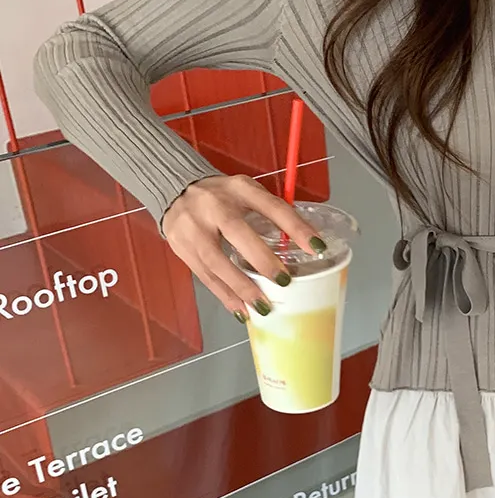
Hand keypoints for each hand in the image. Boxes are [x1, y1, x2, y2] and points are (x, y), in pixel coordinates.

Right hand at [161, 172, 326, 318]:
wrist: (175, 189)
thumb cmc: (221, 195)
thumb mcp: (246, 192)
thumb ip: (269, 212)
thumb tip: (303, 241)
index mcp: (238, 187)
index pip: (271, 205)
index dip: (294, 226)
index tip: (317, 247)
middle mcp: (213, 204)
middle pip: (236, 230)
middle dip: (261, 259)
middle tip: (284, 281)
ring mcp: (193, 227)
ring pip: (216, 260)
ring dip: (241, 287)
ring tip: (263, 307)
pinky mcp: (182, 248)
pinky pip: (205, 276)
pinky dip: (224, 295)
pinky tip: (240, 310)